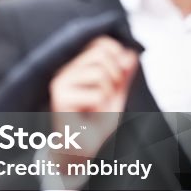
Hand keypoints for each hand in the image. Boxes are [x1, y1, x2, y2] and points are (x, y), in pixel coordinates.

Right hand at [49, 36, 137, 163]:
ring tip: (98, 105)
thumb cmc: (96, 121)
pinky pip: (97, 94)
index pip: (100, 43)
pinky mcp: (60, 98)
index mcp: (77, 66)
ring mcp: (61, 83)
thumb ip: (123, 74)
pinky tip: (90, 115)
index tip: (120, 75)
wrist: (82, 148)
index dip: (117, 53)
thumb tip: (131, 53)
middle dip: (116, 74)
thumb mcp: (116, 93)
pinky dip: (101, 107)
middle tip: (109, 93)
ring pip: (100, 73)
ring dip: (108, 93)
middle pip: (101, 54)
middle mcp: (66, 70)